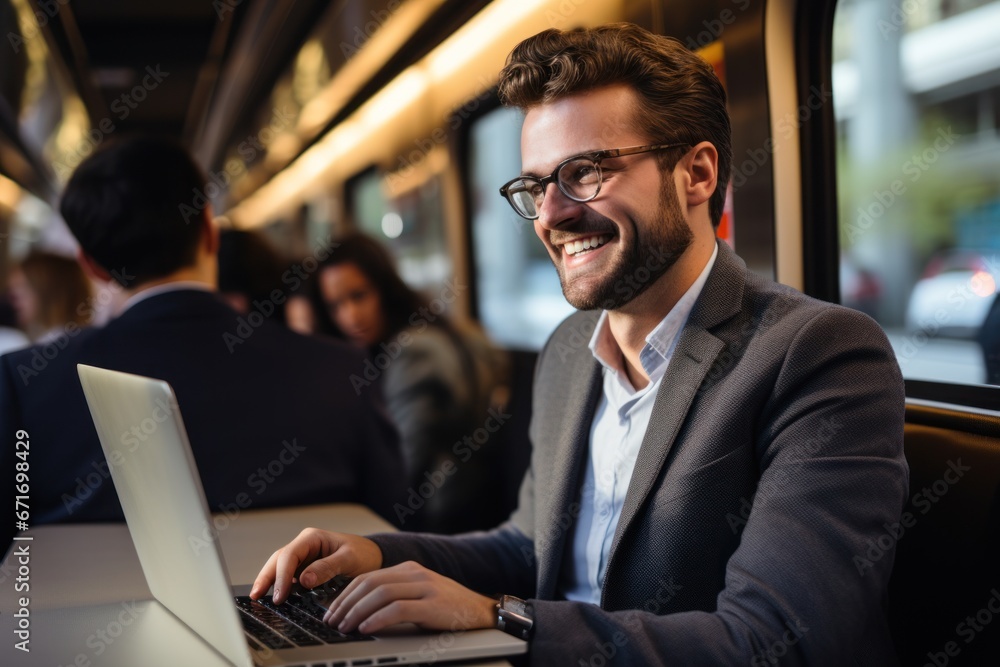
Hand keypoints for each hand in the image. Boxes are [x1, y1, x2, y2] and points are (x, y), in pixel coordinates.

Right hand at [251, 528, 382, 603]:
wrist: (374, 556)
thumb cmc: (363, 554)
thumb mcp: (349, 559)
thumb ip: (327, 567)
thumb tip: (304, 580)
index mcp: (312, 538)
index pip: (290, 555)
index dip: (282, 576)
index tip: (279, 595)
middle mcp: (304, 545)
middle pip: (278, 560)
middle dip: (266, 577)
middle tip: (256, 597)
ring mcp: (304, 557)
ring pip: (279, 567)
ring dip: (269, 581)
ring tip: (257, 598)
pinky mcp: (305, 568)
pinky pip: (289, 576)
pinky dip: (279, 585)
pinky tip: (274, 597)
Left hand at [323, 561, 496, 634]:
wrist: (482, 611)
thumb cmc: (448, 608)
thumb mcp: (419, 595)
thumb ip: (395, 596)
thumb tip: (359, 611)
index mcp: (409, 569)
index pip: (368, 576)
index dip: (345, 594)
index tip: (332, 611)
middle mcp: (415, 573)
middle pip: (370, 583)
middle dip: (345, 603)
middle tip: (332, 621)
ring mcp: (425, 587)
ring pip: (380, 594)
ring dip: (357, 612)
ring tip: (345, 627)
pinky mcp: (432, 605)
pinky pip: (398, 609)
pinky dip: (377, 619)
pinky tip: (366, 629)